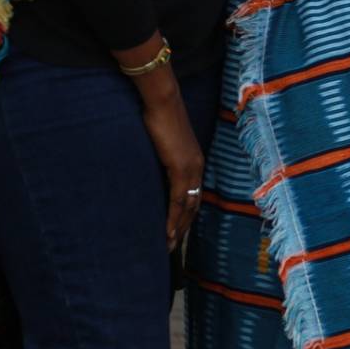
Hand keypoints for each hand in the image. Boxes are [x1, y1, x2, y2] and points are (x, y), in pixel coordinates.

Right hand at [136, 79, 204, 248]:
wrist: (163, 102)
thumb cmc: (159, 118)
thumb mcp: (163, 144)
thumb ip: (162, 159)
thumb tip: (152, 170)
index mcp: (194, 161)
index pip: (192, 195)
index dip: (186, 215)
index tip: (178, 232)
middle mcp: (197, 167)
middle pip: (192, 205)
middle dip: (183, 227)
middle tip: (173, 246)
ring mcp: (190, 168)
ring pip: (186, 207)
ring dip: (178, 228)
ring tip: (168, 246)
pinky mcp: (180, 168)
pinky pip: (177, 200)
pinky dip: (172, 218)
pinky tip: (166, 232)